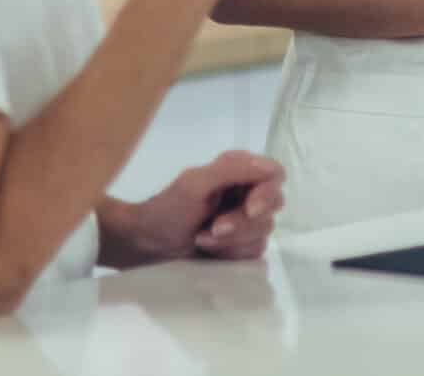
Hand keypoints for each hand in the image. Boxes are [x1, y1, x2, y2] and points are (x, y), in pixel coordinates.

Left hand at [106, 152, 284, 266]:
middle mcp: (246, 193)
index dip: (267, 194)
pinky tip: (210, 251)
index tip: (249, 209)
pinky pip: (254, 253)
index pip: (275, 176)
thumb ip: (232, 170)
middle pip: (272, 207)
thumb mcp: (196, 184)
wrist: (148, 245)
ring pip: (263, 233)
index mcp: (238, 170)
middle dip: (242, 223)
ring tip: (202, 238)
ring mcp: (245, 221)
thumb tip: (270, 169)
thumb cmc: (168, 210)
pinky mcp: (241, 246)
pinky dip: (231, 254)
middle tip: (213, 228)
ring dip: (230, 241)